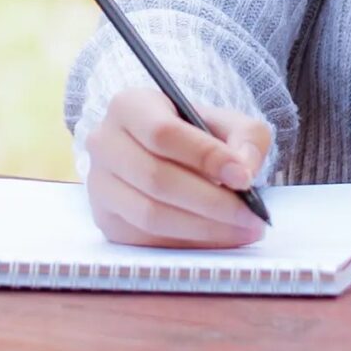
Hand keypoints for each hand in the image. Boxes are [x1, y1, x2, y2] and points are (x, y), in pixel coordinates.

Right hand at [83, 88, 271, 247]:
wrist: (166, 154)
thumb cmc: (196, 135)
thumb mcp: (227, 122)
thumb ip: (245, 137)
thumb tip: (244, 171)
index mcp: (130, 106)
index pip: (164, 133)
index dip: (205, 157)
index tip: (245, 178)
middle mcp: (104, 143)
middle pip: (156, 179)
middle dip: (212, 202)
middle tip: (251, 216)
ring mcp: (99, 184)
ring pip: (150, 215)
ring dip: (203, 229)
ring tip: (242, 230)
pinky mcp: (105, 220)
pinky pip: (146, 240)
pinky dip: (188, 244)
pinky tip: (218, 239)